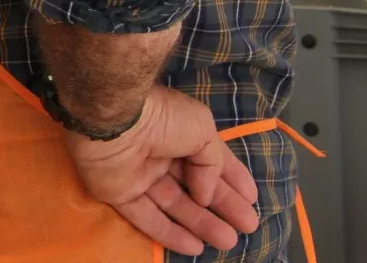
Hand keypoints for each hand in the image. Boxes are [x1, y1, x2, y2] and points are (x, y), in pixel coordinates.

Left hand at [64, 84, 259, 255]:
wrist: (115, 121)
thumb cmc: (163, 119)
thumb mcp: (203, 130)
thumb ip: (212, 165)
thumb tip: (206, 195)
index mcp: (179, 133)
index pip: (210, 159)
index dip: (232, 178)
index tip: (252, 199)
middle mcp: (160, 154)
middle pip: (194, 186)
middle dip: (222, 206)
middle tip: (248, 227)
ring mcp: (138, 175)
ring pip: (173, 205)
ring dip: (201, 224)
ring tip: (229, 242)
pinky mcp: (118, 193)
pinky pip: (145, 216)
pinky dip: (169, 233)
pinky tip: (194, 247)